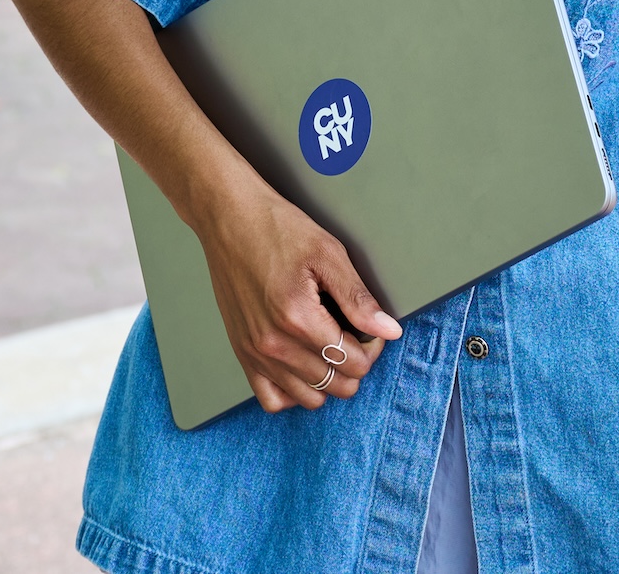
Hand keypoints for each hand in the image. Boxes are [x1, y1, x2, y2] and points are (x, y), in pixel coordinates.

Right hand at [195, 167, 401, 412]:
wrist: (230, 219)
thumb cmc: (278, 228)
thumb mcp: (328, 253)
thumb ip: (358, 298)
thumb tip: (388, 330)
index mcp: (298, 318)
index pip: (353, 362)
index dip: (373, 348)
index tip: (374, 330)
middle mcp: (273, 344)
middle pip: (335, 384)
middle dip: (356, 364)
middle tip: (358, 336)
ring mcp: (254, 353)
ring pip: (308, 397)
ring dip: (329, 379)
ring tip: (333, 348)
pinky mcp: (241, 353)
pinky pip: (271, 399)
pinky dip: (293, 391)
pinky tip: (305, 365)